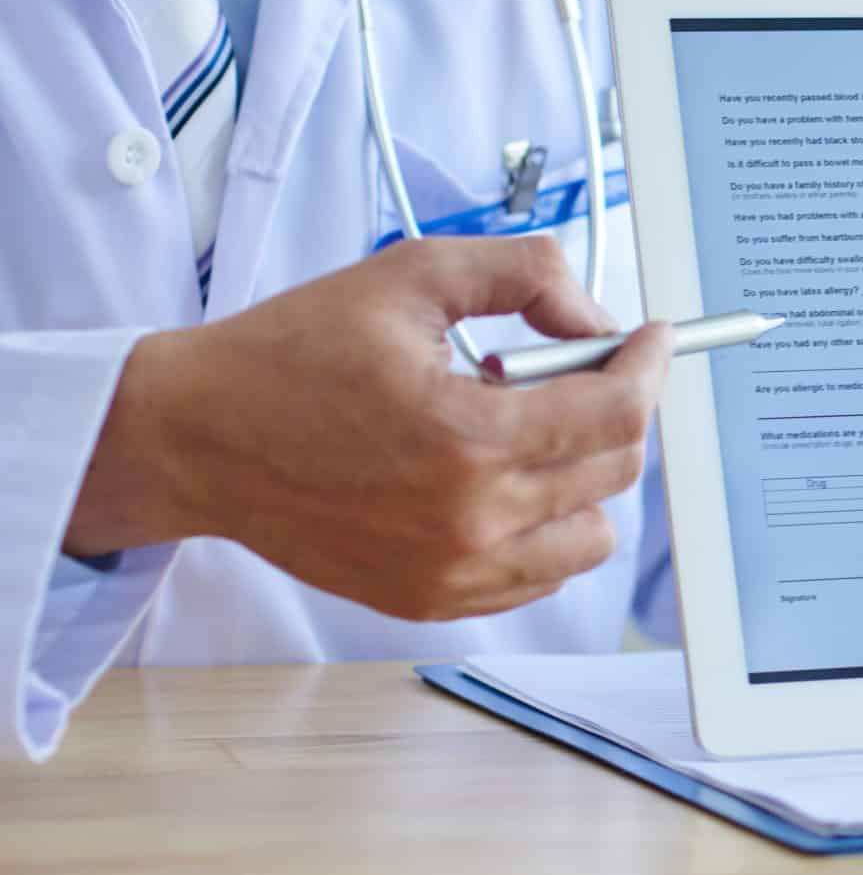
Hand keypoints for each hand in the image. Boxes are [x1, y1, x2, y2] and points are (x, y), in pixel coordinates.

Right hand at [68, 236, 671, 621]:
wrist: (198, 437)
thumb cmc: (293, 353)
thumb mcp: (413, 275)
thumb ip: (525, 276)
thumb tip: (596, 319)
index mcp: (470, 438)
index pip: (619, 414)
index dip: (649, 366)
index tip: (653, 339)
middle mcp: (472, 519)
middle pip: (616, 469)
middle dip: (612, 406)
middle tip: (567, 368)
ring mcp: (455, 572)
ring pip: (591, 534)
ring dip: (583, 475)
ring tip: (520, 428)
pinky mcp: (434, 600)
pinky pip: (541, 573)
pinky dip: (545, 526)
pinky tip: (496, 476)